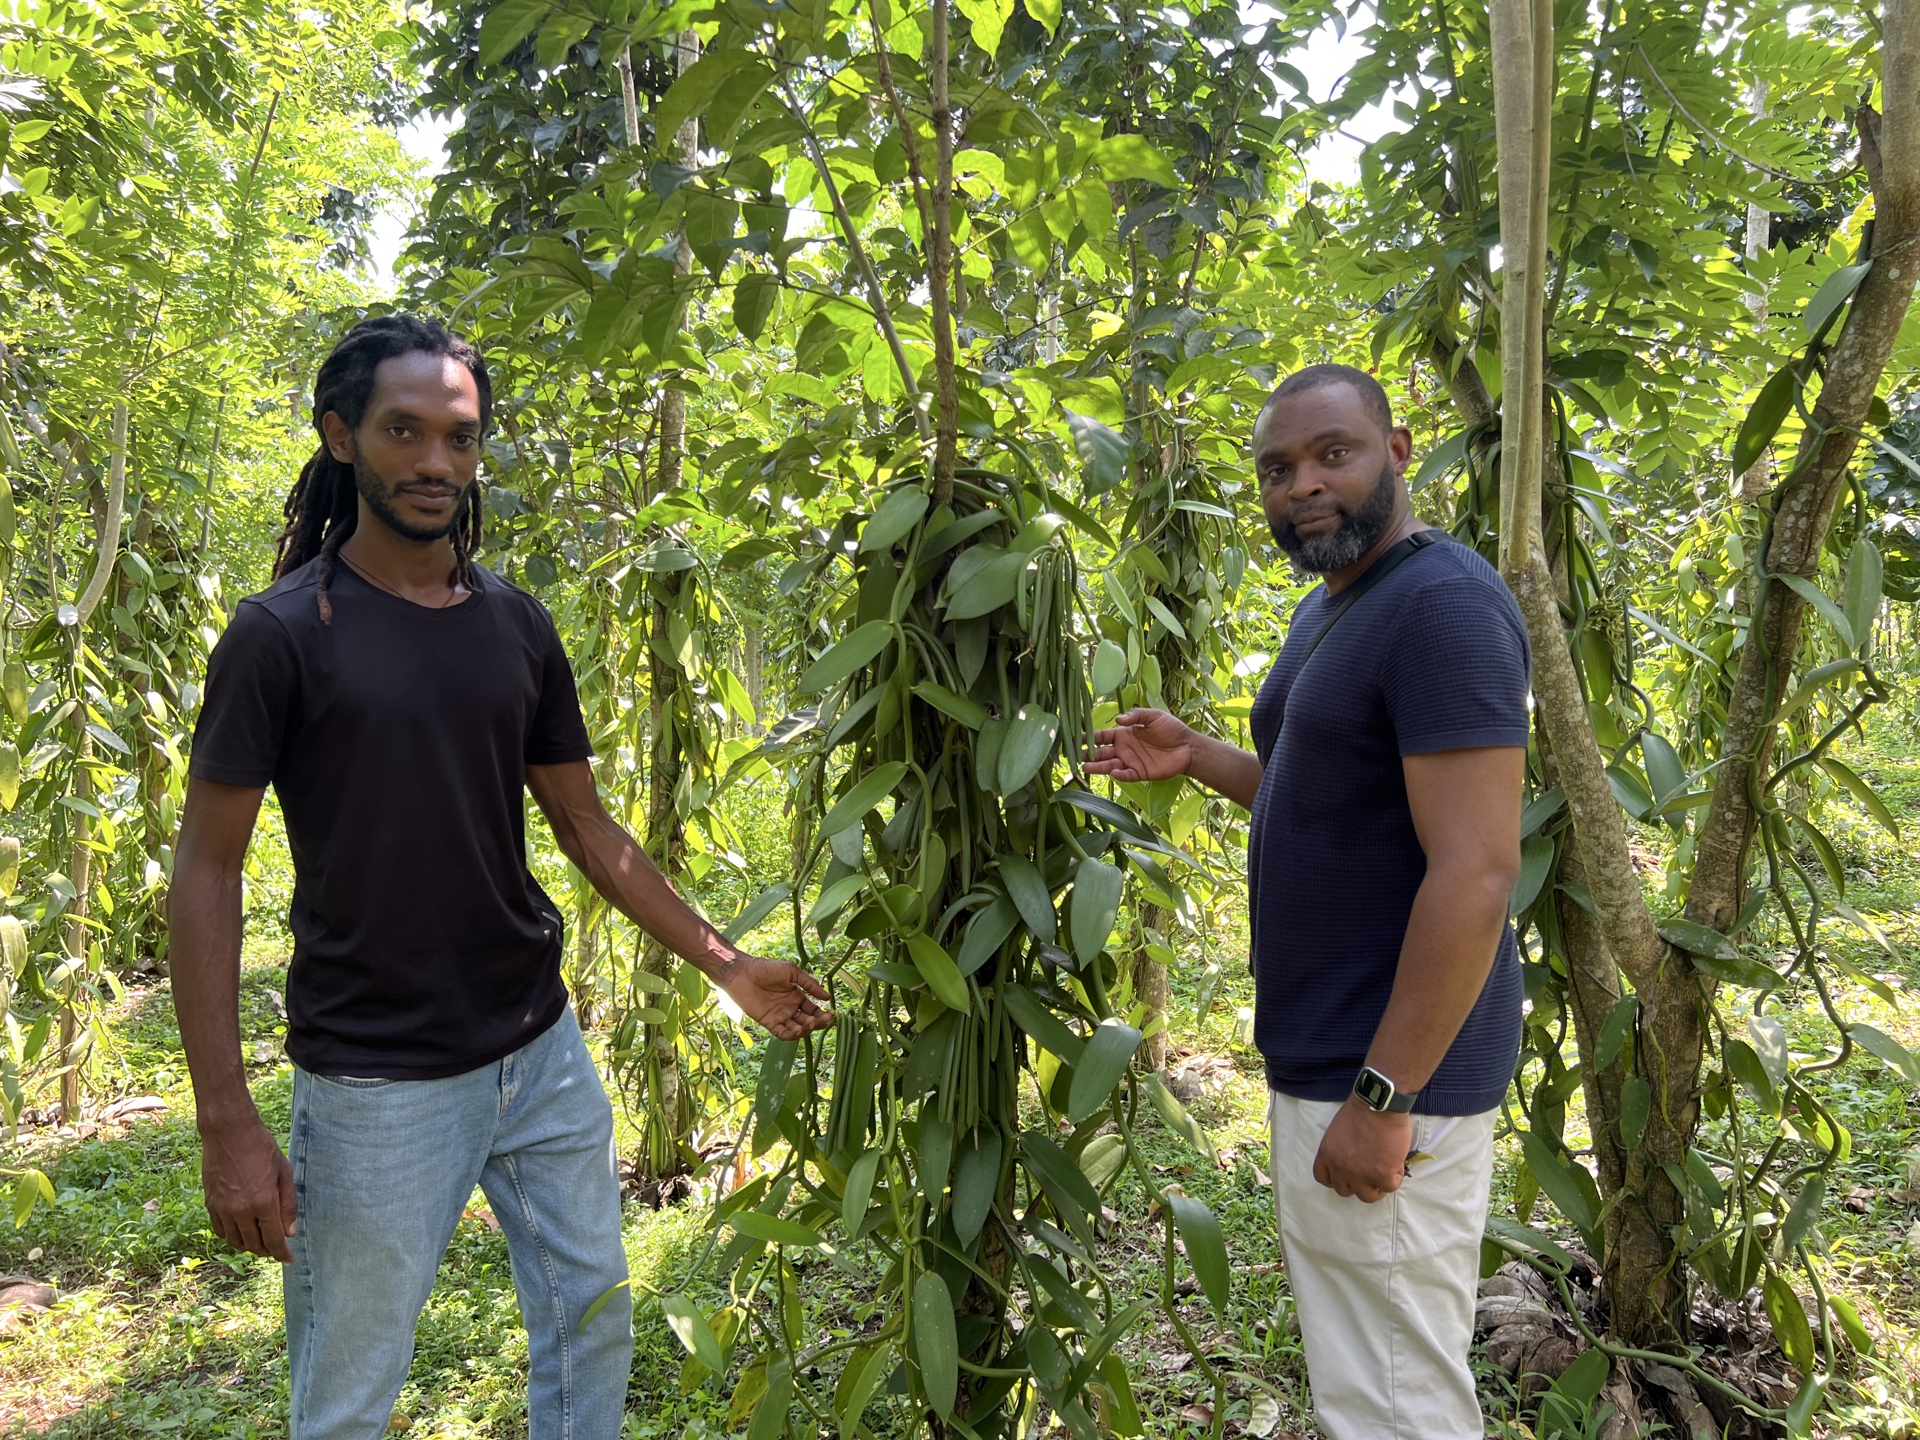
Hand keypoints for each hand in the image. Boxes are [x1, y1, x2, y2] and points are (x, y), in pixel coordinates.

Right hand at [200, 1114, 296, 1261]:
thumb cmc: (262, 1148)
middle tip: (277, 1249)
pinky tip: (242, 1233)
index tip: (289, 1260)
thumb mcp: (284, 1173)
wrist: (229, 1133)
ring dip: (250, 1246)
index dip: (282, 1254)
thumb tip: (290, 1232)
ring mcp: (223, 1209)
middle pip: (254, 1245)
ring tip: (261, 1243)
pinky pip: (221, 1231)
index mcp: (263, 1202)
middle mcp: (241, 1210)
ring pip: (236, 1241)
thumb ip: (288, 1205)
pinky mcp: (210, 1204)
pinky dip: (232, 1237)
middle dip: (268, 1251)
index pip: (273, 1240)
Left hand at [718, 954, 833, 1038]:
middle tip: (824, 1020)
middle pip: (808, 1021)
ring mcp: (780, 1016)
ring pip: (797, 1029)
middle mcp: (790, 1008)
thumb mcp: (792, 972)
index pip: (813, 1010)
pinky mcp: (769, 1022)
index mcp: (796, 996)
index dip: (822, 1014)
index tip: (831, 1015)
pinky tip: (798, 1029)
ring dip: (806, 1029)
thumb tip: (828, 997)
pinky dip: (792, 1034)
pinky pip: (783, 1033)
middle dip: (818, 1022)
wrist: (743, 973)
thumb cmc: (766, 968)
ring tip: (810, 1023)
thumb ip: (809, 984)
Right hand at [1085, 708, 1195, 782]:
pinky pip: (1126, 775)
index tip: (1076, 738)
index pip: (1102, 736)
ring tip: (1085, 768)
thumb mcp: (1154, 716)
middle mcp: (1124, 749)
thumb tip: (1118, 719)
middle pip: (1101, 752)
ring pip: (1109, 765)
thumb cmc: (1171, 729)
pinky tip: (1113, 772)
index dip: (1089, 737)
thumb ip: (1136, 715)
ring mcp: (1131, 762)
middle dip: (1088, 754)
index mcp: (1124, 734)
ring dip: (1098, 767)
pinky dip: (1119, 774)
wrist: (1188, 747)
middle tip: (1075, 756)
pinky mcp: (1140, 773)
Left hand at [1311, 1098, 1412, 1202]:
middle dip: (1358, 1183)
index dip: (1336, 1179)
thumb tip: (1353, 1158)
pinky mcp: (1381, 1175)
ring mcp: (1359, 1175)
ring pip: (1367, 1196)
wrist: (1378, 1104)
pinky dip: (1395, 1178)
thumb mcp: (1338, 1130)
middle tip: (1370, 1173)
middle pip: (1344, 1190)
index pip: (1323, 1178)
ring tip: (1386, 1174)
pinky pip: (1390, 1187)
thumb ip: (1341, 1148)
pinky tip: (1397, 1165)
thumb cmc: (1361, 1110)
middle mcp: (1339, 1168)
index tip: (1347, 1175)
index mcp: (1327, 1154)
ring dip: (1377, 1187)